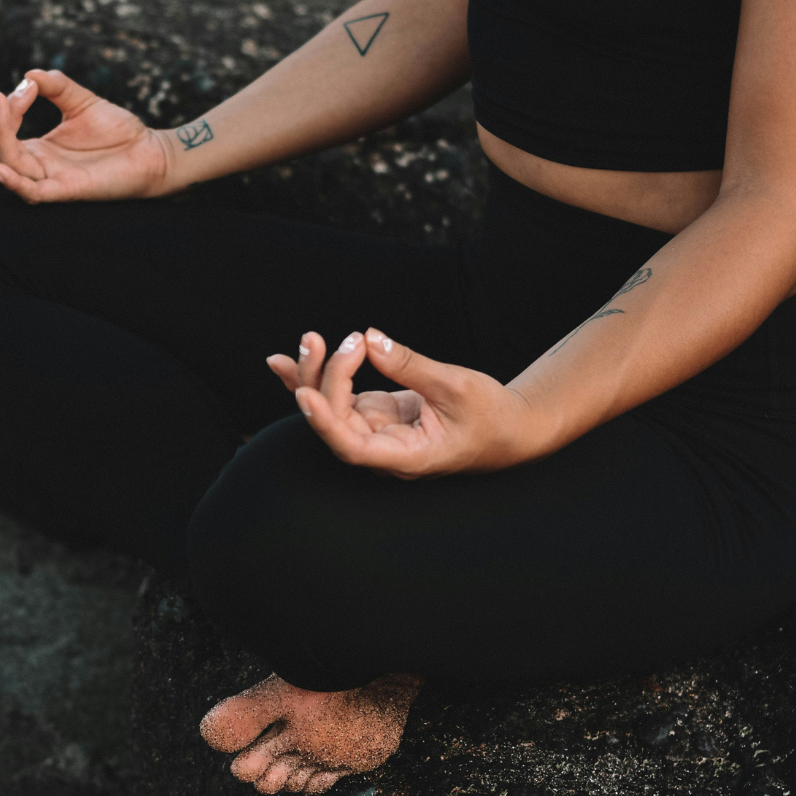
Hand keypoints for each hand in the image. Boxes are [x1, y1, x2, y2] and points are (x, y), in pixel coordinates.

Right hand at [0, 69, 178, 202]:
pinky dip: (12, 181)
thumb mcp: (81, 101)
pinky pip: (32, 193)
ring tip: (0, 107)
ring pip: (9, 164)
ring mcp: (48, 181)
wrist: (152, 152)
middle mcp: (34, 167)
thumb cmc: (118, 132)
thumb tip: (29, 74)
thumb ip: (56, 85)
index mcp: (33, 149)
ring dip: (1, 137)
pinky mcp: (66, 192)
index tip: (6, 92)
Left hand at [265, 328, 546, 477]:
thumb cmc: (490, 416)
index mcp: (406, 456)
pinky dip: (318, 376)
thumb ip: (409, 365)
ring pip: (331, 408)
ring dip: (313, 375)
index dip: (326, 424)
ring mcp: (376, 432)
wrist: (508, 428)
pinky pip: (338, 396)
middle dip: (321, 380)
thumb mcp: (456, 386)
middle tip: (324, 340)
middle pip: (335, 422)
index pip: (353, 448)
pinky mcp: (376, 414)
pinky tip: (286, 360)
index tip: (306, 394)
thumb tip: (371, 339)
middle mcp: (383, 450)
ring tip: (308, 340)